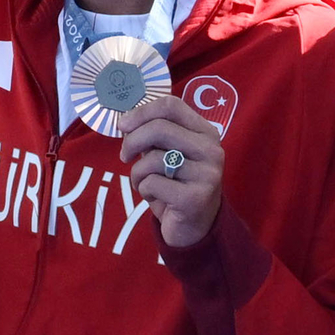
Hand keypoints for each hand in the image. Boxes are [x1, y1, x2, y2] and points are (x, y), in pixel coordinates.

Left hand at [114, 95, 228, 248]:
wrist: (194, 228)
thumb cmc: (176, 185)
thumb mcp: (168, 154)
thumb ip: (154, 135)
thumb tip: (126, 122)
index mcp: (205, 132)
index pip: (171, 106)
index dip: (141, 112)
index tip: (123, 126)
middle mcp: (211, 150)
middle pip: (159, 128)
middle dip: (132, 142)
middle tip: (124, 156)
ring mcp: (206, 174)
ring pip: (152, 159)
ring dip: (137, 173)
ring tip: (144, 184)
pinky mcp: (194, 198)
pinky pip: (152, 183)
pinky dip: (145, 191)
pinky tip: (155, 198)